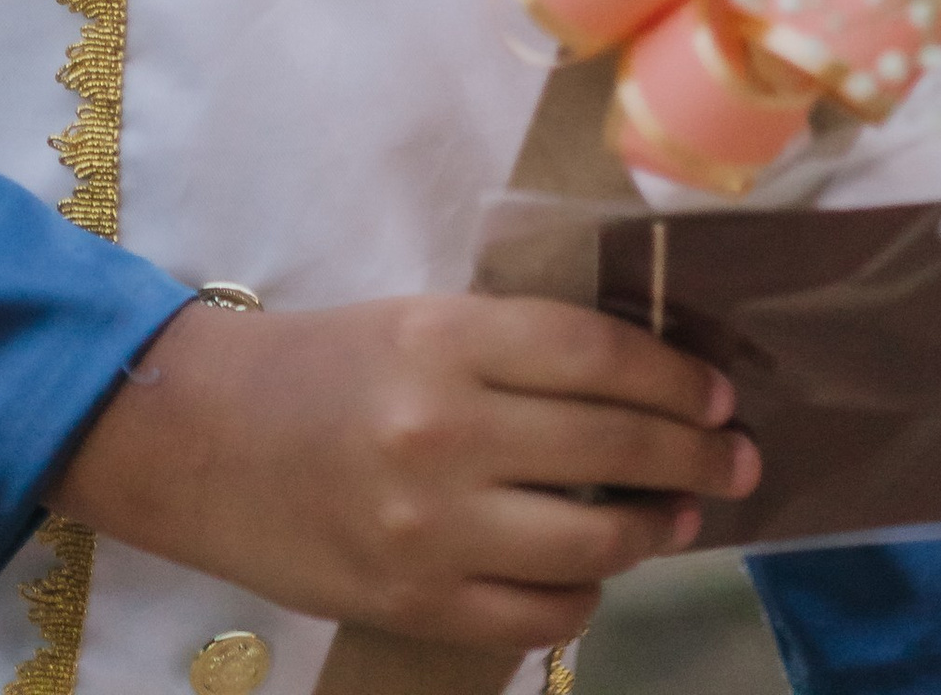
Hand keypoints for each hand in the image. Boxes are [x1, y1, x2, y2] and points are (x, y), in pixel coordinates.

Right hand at [51, 292, 758, 652]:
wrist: (201, 439)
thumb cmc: (319, 365)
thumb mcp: (416, 323)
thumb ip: (514, 353)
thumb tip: (639, 387)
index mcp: (445, 338)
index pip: (596, 353)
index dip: (673, 378)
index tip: (718, 394)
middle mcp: (444, 431)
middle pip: (613, 446)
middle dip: (696, 455)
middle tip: (739, 457)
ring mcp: (432, 529)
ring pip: (592, 544)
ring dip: (654, 530)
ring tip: (678, 515)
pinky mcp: (416, 603)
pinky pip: (541, 616)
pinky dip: (585, 597)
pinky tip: (593, 574)